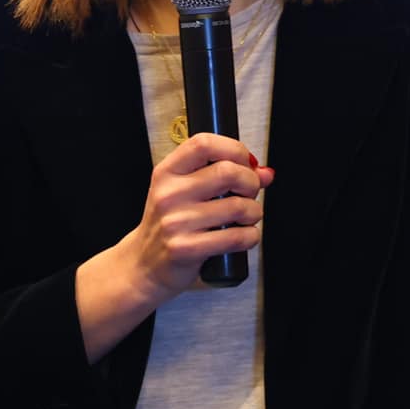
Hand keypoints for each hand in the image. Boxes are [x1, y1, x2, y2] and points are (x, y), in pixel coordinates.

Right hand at [119, 133, 273, 299]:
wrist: (144, 264)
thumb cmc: (170, 224)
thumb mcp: (186, 193)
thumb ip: (223, 177)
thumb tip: (265, 173)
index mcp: (167, 172)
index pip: (204, 144)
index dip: (234, 149)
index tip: (245, 162)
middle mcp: (169, 194)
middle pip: (227, 172)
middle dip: (250, 182)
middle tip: (249, 192)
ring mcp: (175, 222)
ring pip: (238, 206)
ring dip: (253, 212)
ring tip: (247, 217)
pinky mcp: (186, 249)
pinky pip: (236, 237)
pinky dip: (250, 236)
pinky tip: (244, 236)